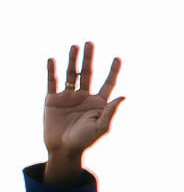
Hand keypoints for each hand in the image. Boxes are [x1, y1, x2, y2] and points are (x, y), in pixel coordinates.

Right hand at [43, 42, 124, 183]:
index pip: (107, 83)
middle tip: (90, 43)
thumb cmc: (85, 140)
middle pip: (88, 73)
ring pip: (71, 74)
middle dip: (89, 58)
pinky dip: (52, 71)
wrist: (63, 149)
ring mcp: (68, 96)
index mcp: (98, 103)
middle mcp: (84, 96)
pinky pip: (52, 82)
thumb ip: (111, 112)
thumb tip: (123, 96)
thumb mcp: (101, 127)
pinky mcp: (52, 99)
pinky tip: (53, 59)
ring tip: (75, 46)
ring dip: (72, 60)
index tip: (118, 58)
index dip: (112, 71)